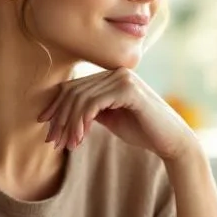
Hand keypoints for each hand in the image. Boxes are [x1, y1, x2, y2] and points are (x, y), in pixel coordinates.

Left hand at [38, 68, 196, 161]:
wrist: (171, 141)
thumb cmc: (143, 131)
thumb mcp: (110, 118)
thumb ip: (91, 110)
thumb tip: (61, 112)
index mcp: (112, 76)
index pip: (75, 86)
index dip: (56, 105)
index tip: (45, 125)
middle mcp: (117, 72)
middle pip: (74, 91)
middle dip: (59, 118)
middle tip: (52, 141)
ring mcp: (123, 78)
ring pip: (81, 98)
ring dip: (69, 124)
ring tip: (66, 144)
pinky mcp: (128, 90)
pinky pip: (93, 104)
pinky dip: (81, 122)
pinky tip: (80, 138)